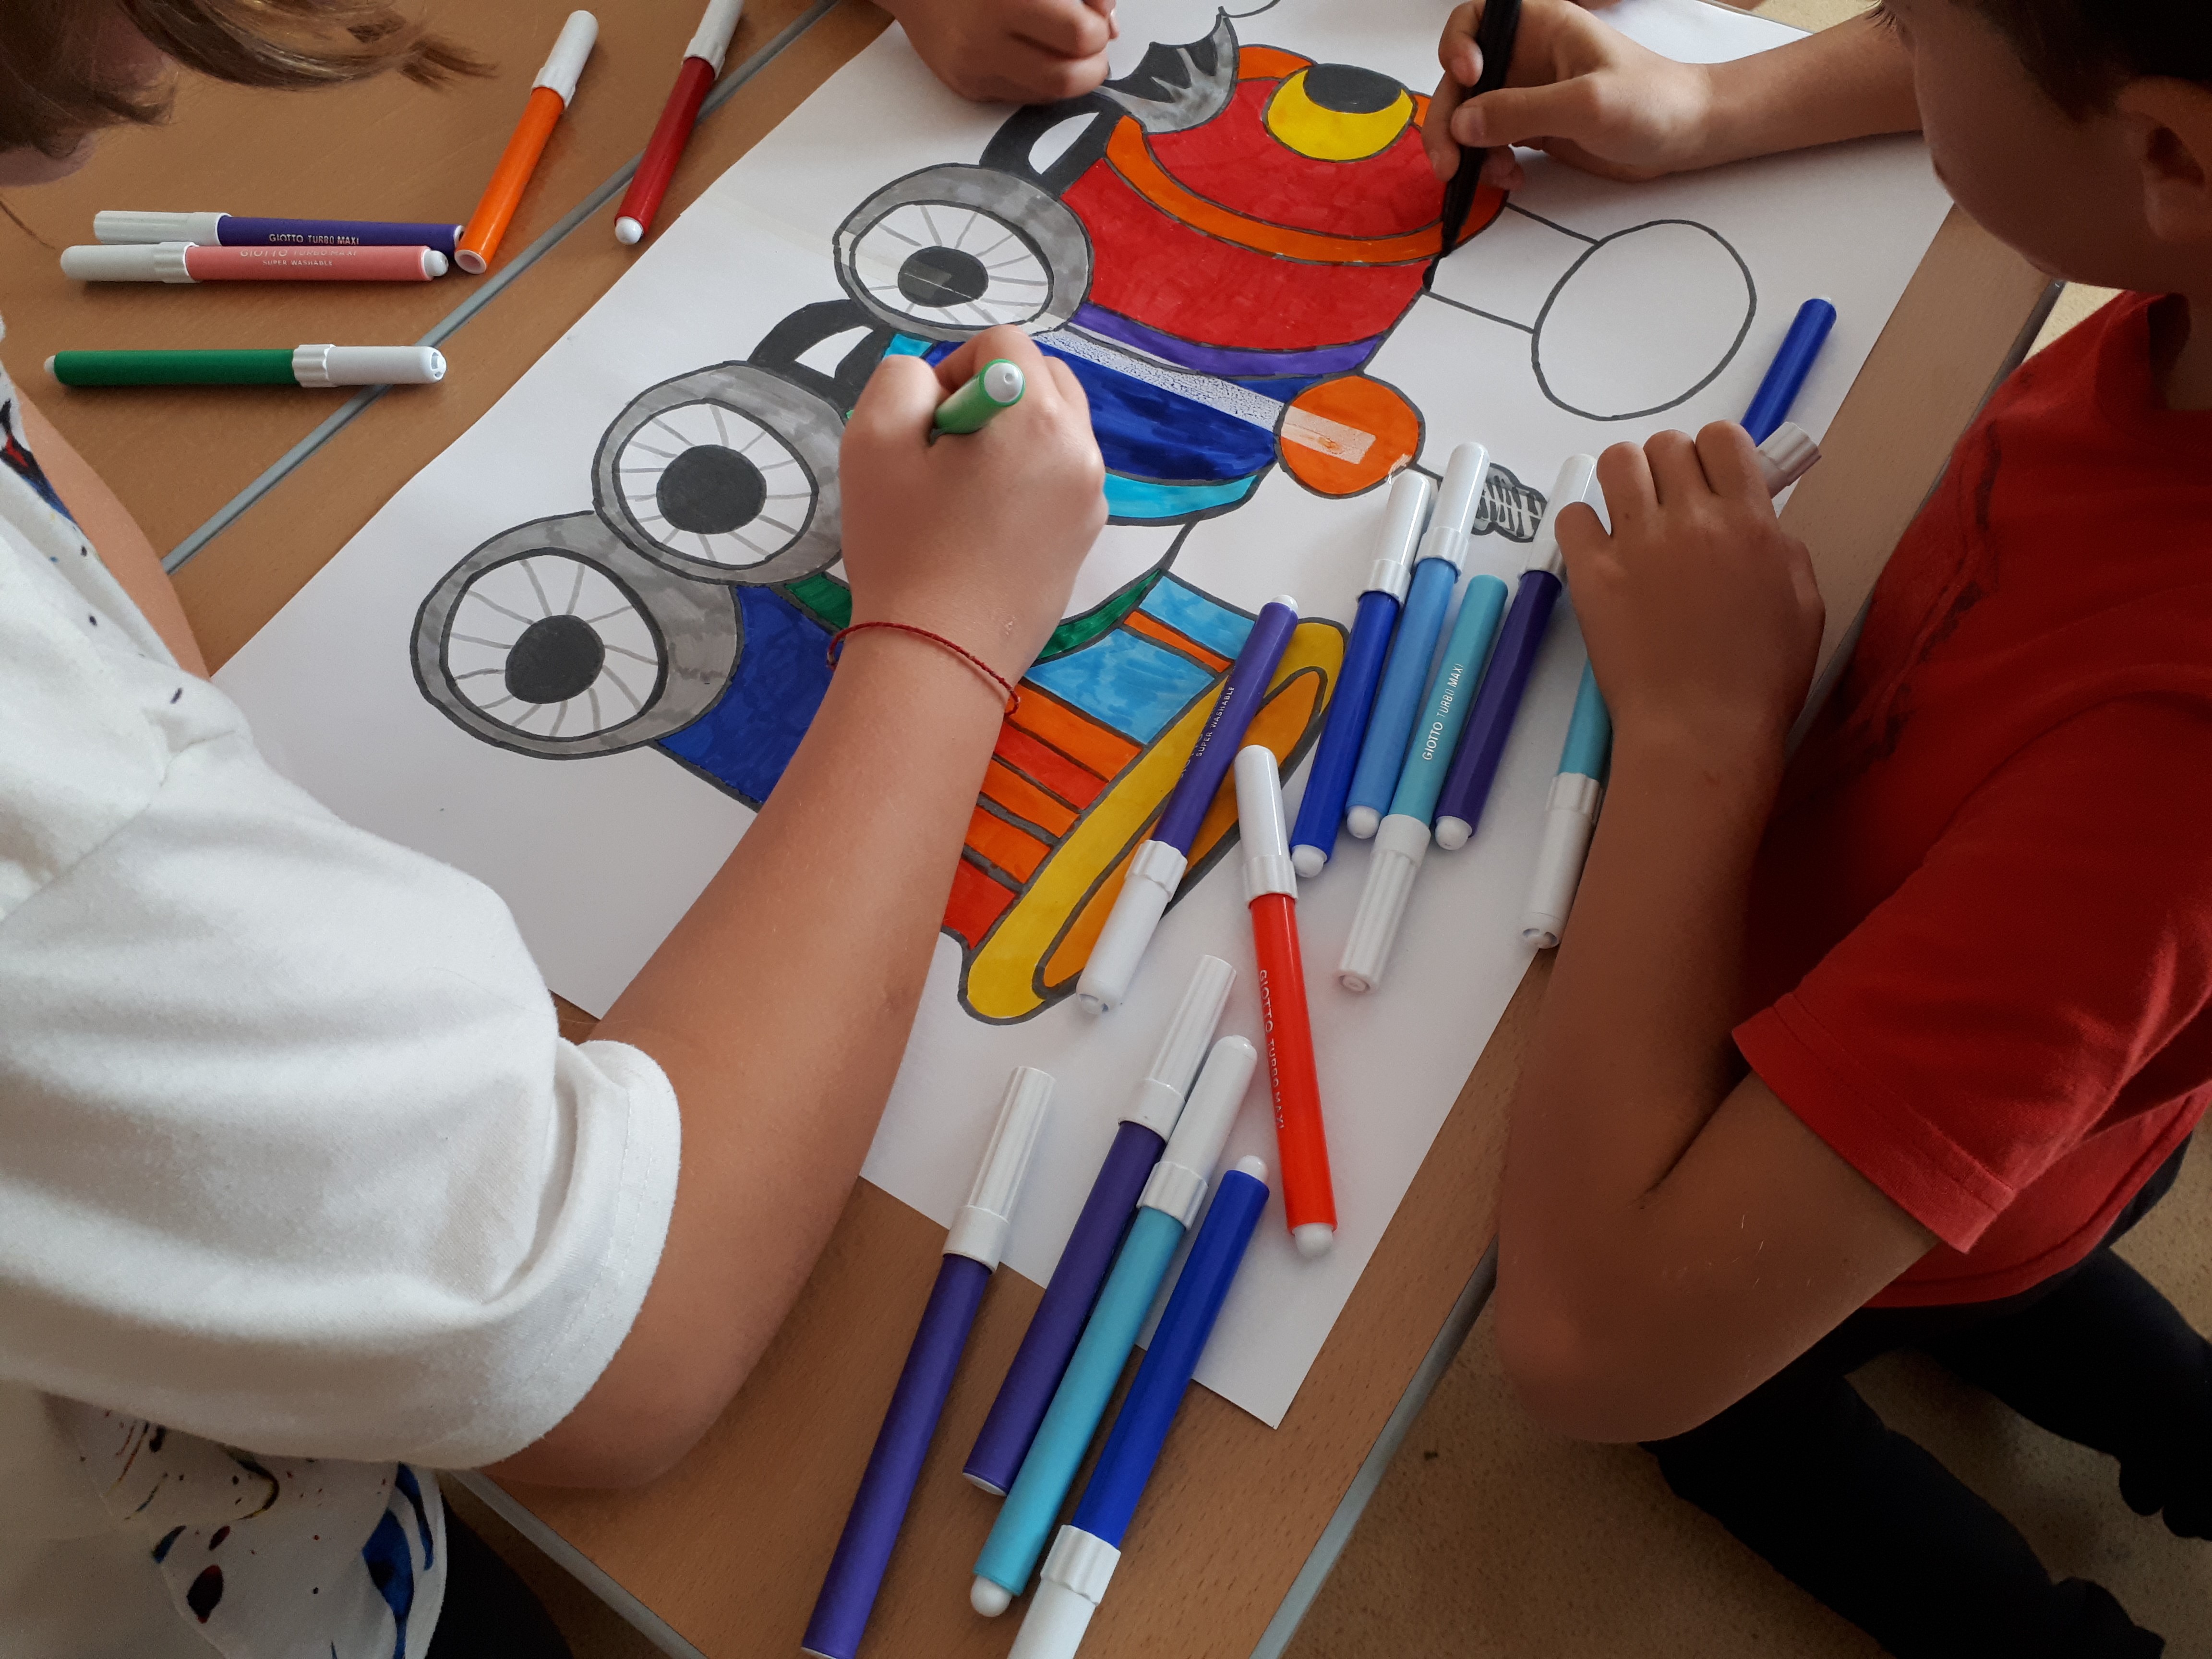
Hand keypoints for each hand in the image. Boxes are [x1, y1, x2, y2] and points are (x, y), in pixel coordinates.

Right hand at [840, 326, 1105, 685]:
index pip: (1004, 344)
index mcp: (1039, 418)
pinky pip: (1059, 479)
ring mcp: (1091, 500)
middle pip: (1044, 379)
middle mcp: (1082, 452)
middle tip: (944, 451)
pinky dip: (1025, 480)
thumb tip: (936, 383)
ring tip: (962, 491)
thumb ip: (902, 379)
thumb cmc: (903, 547)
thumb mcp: (874, 439)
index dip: (954, 368)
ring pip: (1055, 429)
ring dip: (1010, 437)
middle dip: (994, 395)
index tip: (927, 424)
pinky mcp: (1084, 539)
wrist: (939, 656)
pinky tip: (982, 525)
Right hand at [884, 0, 1117, 104]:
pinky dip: (1044, 81)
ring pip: (1050, 96)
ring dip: (1075, 76)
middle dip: (1093, 60)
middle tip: (1090, 38)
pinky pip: (1024, 98)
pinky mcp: (968, 88)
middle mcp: (985, 40)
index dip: (1099, 25)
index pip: (1081, 33)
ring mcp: (974, 70)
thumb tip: (1110, 24)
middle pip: (1069, 76)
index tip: (1094, 11)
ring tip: (1071, 49)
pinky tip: (1037, 54)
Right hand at [1424, 0, 1719, 191]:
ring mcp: (1528, 94)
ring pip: (1470, 117)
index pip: (1475, 22)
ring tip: (1489, 175)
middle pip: (1460, 81)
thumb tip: (1463, 123)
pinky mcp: (1534, 127)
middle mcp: (1527, 57)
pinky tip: (1511, 177)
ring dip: (1466, 150)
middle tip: (1449, 162)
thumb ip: (1521, 110)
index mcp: (1541, 28)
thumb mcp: (1586, 103)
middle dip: (1447, 121)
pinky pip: (1491, 143)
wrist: (1687, 135)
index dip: (1457, 46)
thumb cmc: (1652, 102)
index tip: (1466, 77)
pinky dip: (1489, 163)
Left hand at [1557, 424, 1821, 756]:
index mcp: (1750, 521)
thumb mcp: (1804, 603)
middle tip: (1670, 506)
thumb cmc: (1761, 679)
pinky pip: (1573, 516)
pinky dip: (1584, 525)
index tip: (1710, 480)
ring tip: (1632, 518)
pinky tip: (1601, 552)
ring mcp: (1637, 545)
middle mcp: (1692, 520)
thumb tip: (1756, 516)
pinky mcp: (1592, 575)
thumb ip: (1781, 546)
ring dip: (1625, 481)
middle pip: (1666, 445)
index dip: (1713, 453)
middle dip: (1669, 467)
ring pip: (1617, 463)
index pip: (1723, 437)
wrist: (1701, 731)